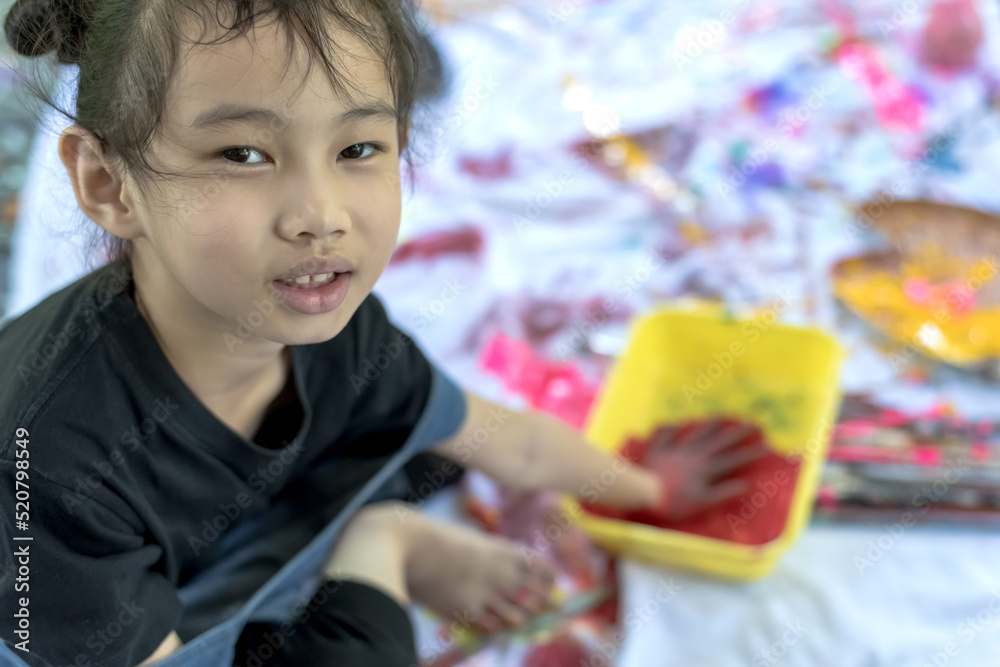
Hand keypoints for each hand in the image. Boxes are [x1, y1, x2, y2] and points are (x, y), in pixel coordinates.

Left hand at [645, 419, 769, 520]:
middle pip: (719, 442)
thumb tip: (747, 484)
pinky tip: (673, 422)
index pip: (733, 459)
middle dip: (737, 433)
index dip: (750, 453)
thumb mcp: (704, 501)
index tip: (766, 445)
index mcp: (706, 468)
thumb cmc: (675, 501)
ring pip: (696, 434)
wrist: (645, 491)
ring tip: (721, 416)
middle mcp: (695, 455)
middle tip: (751, 422)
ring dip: (709, 425)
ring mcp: (677, 450)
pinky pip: (666, 436)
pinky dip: (670, 429)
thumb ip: (724, 492)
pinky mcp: (660, 450)